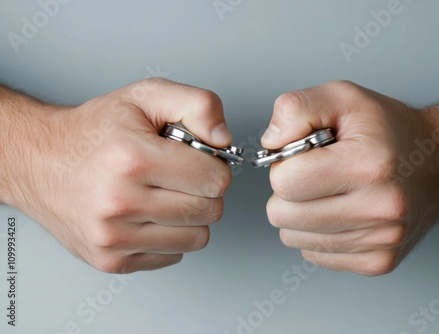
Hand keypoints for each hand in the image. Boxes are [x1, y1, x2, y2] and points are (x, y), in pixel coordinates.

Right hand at [5, 79, 231, 272]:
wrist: (41, 162)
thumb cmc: (96, 132)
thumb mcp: (147, 96)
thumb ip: (197, 105)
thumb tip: (224, 139)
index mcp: (133, 158)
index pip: (215, 179)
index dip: (214, 167)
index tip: (197, 161)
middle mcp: (120, 202)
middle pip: (210, 211)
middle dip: (205, 191)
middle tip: (181, 176)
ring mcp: (113, 237)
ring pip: (197, 238)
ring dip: (190, 217)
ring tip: (165, 194)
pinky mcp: (111, 260)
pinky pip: (173, 255)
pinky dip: (170, 236)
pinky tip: (149, 215)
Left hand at [261, 81, 438, 275]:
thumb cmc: (390, 130)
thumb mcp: (343, 98)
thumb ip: (296, 109)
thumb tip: (270, 142)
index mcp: (369, 166)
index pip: (285, 183)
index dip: (284, 165)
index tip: (304, 156)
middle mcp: (379, 210)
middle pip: (282, 215)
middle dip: (288, 191)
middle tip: (315, 174)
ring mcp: (381, 242)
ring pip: (293, 238)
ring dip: (301, 213)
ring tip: (330, 191)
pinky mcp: (378, 262)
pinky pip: (314, 253)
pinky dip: (318, 233)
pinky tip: (341, 211)